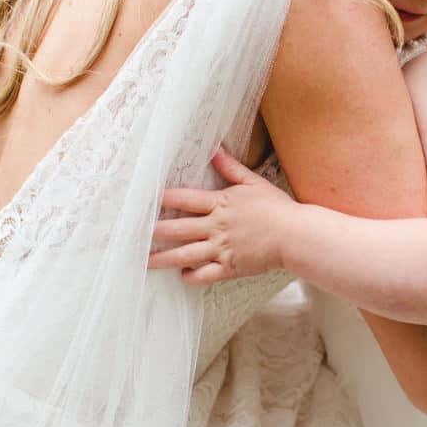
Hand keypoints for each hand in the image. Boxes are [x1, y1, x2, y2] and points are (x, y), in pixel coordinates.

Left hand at [149, 150, 295, 285]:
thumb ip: (231, 168)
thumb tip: (214, 150)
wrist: (295, 236)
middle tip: (132, 234)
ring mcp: (221, 249)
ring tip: (144, 261)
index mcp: (220, 204)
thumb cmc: (276, 208)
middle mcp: (216, 227)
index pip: (184, 198)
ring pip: (184, 254)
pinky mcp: (229, 268)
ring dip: (162, 258)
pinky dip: (190, 276)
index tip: (144, 199)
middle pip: (177, 228)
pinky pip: (204, 275)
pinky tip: (182, 275)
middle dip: (153, 231)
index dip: (163, 198)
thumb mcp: (253, 182)